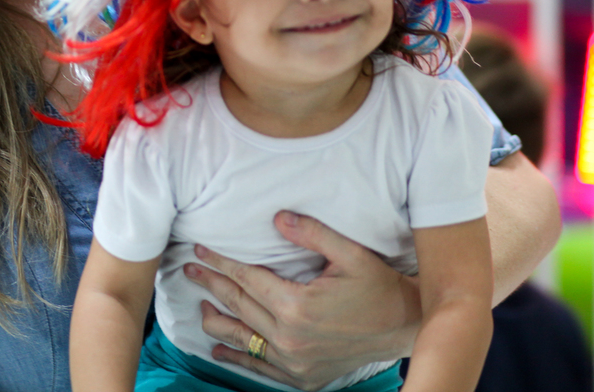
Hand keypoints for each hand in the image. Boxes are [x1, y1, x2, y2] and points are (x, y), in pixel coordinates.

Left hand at [183, 212, 421, 388]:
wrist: (403, 327)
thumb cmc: (378, 287)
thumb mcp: (350, 254)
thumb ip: (312, 234)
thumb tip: (277, 218)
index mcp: (297, 305)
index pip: (246, 278)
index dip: (220, 262)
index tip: (199, 251)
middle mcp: (291, 337)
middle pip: (239, 306)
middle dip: (212, 285)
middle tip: (190, 270)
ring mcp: (295, 361)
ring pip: (243, 339)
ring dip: (216, 321)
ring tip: (199, 306)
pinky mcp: (301, 377)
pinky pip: (260, 368)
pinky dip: (237, 357)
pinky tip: (219, 349)